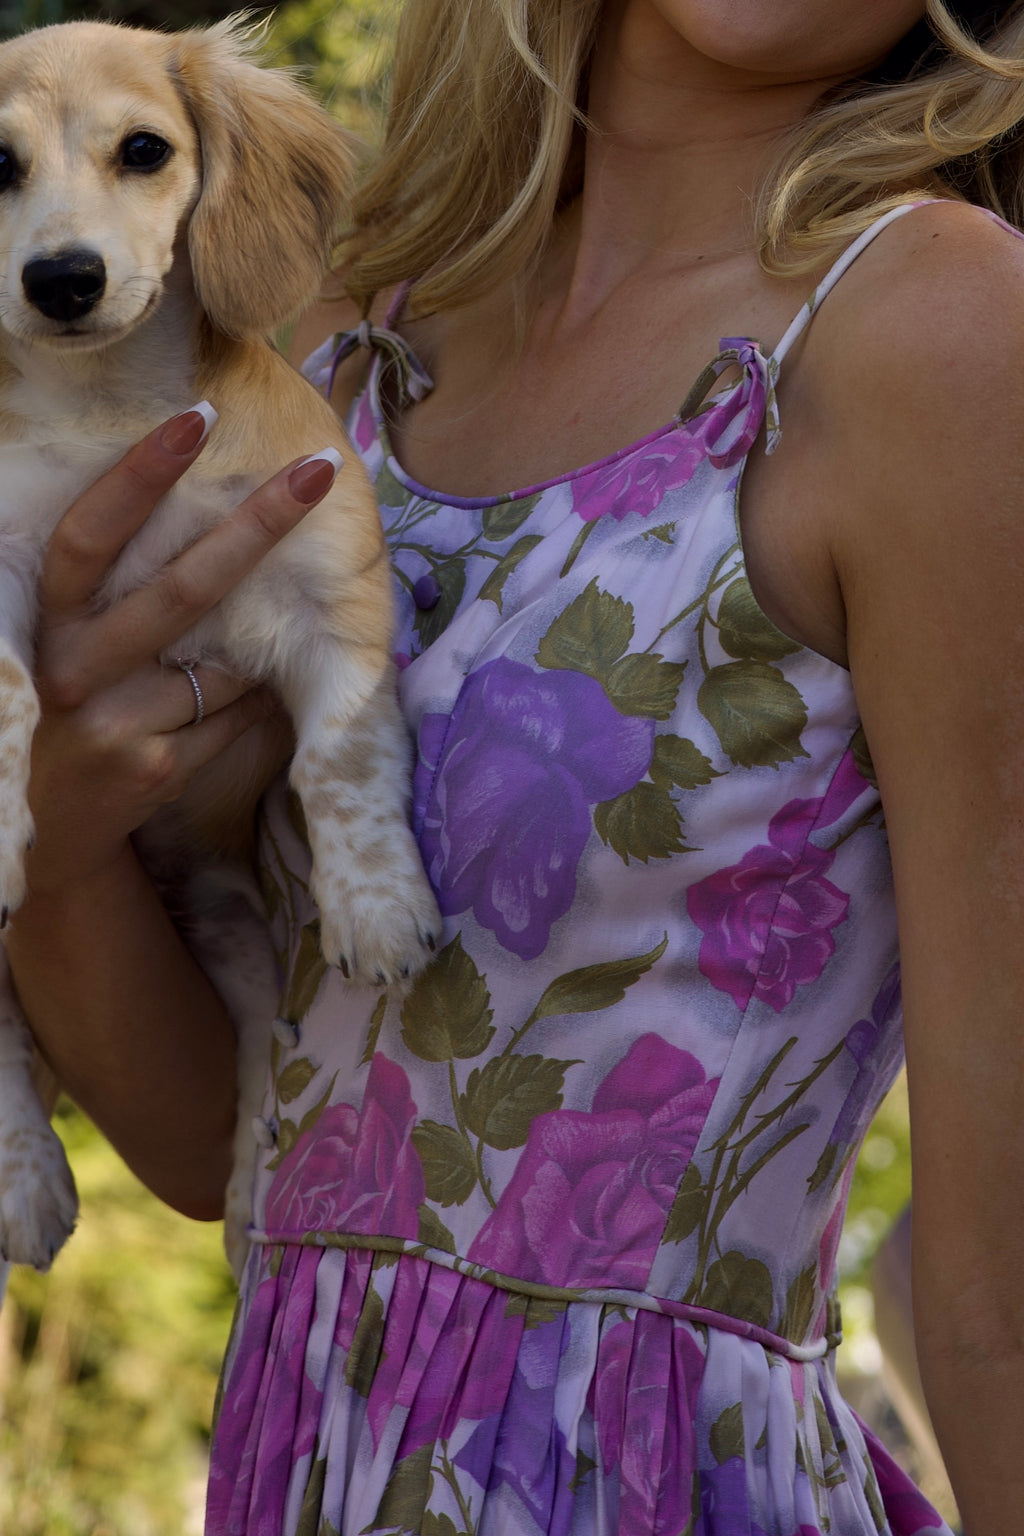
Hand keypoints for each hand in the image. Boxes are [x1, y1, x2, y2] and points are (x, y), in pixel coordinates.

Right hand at [23, 405, 334, 896]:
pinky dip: (256, 703)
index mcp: (52, 620)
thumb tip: (226, 515)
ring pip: (226, 664)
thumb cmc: (87, 708)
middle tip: (318, 472)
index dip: (139, 474)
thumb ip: (128, 591)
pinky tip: (245, 706)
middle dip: (258, 525)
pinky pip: (239, 715)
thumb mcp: (82, 644)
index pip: (90, 535)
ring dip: (252, 658)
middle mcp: (75, 666)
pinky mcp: (157, 766)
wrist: (62, 823)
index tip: (197, 417)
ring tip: (233, 669)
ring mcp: (116, 720)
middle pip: (183, 588)